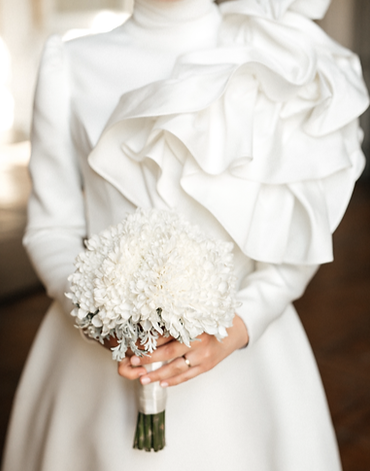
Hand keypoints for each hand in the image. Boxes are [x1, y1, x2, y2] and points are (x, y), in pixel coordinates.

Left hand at [117, 314, 248, 387]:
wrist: (235, 331)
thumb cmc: (211, 321)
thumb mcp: (195, 316)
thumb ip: (177, 321)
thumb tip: (150, 327)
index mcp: (192, 326)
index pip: (166, 335)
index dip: (148, 341)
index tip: (134, 344)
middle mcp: (198, 341)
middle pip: (168, 352)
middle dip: (149, 359)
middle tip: (133, 362)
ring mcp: (203, 356)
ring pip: (176, 368)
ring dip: (158, 374)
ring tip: (143, 379)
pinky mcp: (207, 366)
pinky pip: (188, 376)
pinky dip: (174, 381)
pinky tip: (162, 384)